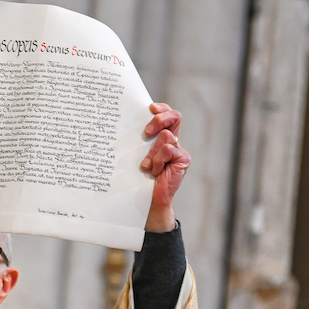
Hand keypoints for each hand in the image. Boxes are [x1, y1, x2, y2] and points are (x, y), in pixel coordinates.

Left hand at [140, 102, 189, 231]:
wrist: (149, 200)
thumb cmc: (140, 177)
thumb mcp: (137, 155)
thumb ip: (139, 141)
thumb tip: (125, 123)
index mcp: (162, 136)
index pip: (167, 114)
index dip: (162, 108)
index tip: (150, 108)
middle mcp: (173, 140)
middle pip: (174, 116)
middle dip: (160, 120)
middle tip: (146, 132)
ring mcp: (179, 150)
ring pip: (167, 136)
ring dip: (153, 152)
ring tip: (147, 166)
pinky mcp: (183, 159)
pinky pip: (169, 150)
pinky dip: (158, 160)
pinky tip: (155, 171)